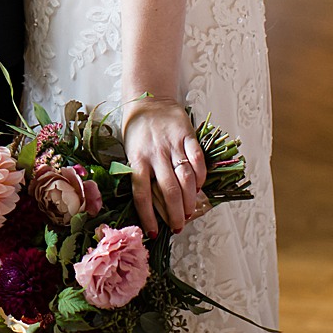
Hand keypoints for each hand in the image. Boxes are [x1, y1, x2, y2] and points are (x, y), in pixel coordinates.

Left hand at [121, 98, 208, 238]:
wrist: (149, 101)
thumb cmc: (138, 132)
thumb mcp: (131, 153)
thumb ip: (141, 174)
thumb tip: (150, 206)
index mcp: (137, 159)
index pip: (141, 194)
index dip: (148, 216)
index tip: (153, 232)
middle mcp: (155, 153)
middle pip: (168, 190)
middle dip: (175, 213)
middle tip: (178, 226)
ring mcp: (172, 144)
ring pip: (184, 177)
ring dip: (190, 199)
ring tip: (190, 212)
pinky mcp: (187, 135)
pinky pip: (197, 158)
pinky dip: (201, 175)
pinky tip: (199, 187)